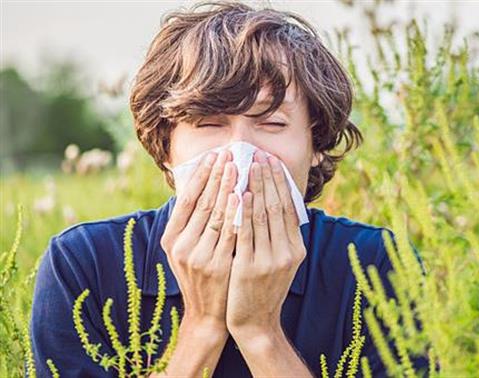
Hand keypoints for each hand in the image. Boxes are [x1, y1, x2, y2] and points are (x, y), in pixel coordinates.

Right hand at [160, 150, 237, 329]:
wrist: (208, 314)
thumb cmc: (201, 275)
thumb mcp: (186, 250)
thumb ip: (191, 223)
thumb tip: (201, 186)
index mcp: (171, 239)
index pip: (186, 200)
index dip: (200, 176)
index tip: (213, 156)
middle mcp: (181, 247)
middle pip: (202, 203)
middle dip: (217, 176)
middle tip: (229, 153)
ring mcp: (198, 257)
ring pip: (216, 215)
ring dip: (228, 188)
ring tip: (238, 166)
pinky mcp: (217, 266)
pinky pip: (230, 233)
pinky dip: (237, 213)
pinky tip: (244, 196)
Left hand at [226, 151, 306, 338]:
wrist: (255, 322)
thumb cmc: (263, 288)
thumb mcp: (279, 262)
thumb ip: (279, 236)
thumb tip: (274, 203)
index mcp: (296, 249)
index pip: (289, 207)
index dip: (280, 182)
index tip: (272, 161)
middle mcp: (287, 252)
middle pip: (277, 206)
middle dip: (268, 178)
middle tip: (259, 155)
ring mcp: (270, 260)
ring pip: (262, 215)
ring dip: (255, 187)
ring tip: (248, 165)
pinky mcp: (250, 267)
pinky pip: (246, 232)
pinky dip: (244, 211)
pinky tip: (240, 194)